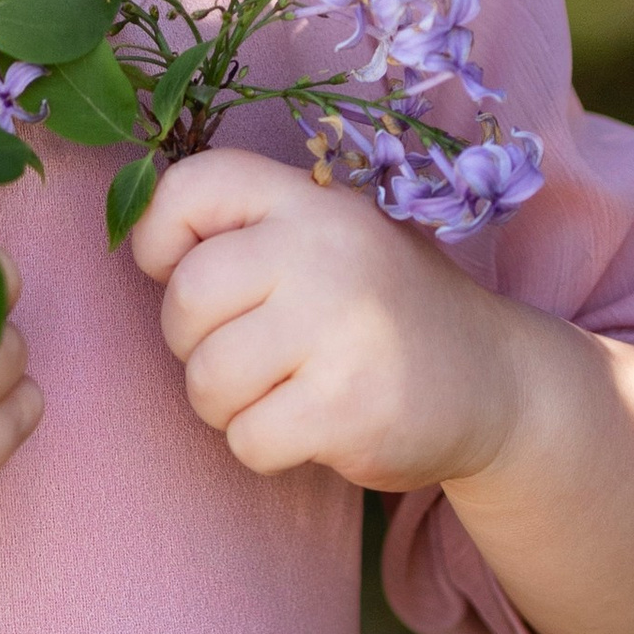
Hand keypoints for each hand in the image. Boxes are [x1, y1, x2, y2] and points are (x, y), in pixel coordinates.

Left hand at [131, 146, 531, 491]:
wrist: (496, 383)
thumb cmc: (381, 310)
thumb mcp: (329, 237)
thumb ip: (246, 231)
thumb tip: (137, 246)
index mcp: (311, 201)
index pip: (189, 186)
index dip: (159, 237)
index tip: (180, 271)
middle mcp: (327, 251)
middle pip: (186, 299)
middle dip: (193, 344)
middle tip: (247, 354)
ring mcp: (340, 329)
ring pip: (207, 379)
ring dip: (226, 405)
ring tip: (280, 392)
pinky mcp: (347, 407)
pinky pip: (246, 439)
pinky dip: (264, 447)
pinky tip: (311, 427)